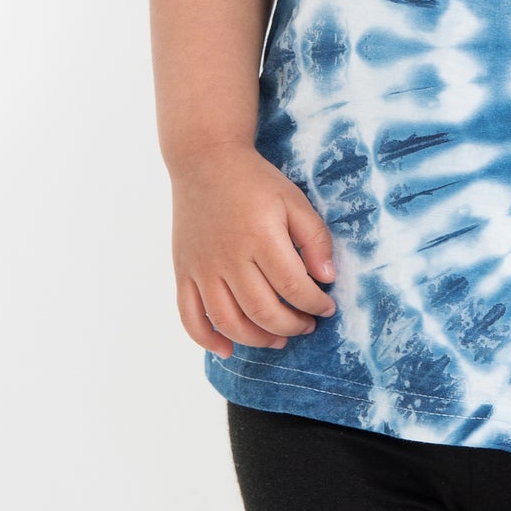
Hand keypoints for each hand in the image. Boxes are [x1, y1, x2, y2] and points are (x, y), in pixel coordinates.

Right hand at [170, 143, 337, 357]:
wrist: (204, 161)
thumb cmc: (254, 181)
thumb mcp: (294, 200)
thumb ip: (315, 239)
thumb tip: (327, 278)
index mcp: (261, 237)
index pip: (293, 287)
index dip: (315, 305)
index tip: (327, 308)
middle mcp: (228, 257)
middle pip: (262, 311)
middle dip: (291, 326)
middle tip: (307, 325)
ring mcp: (202, 268)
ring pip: (229, 322)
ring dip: (257, 339)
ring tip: (279, 339)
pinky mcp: (183, 272)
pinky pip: (190, 317)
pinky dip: (207, 340)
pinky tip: (227, 349)